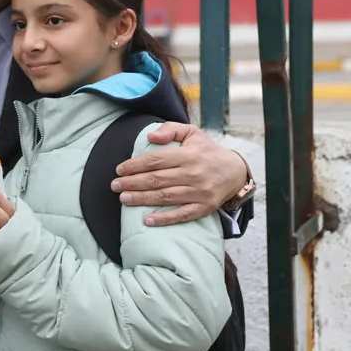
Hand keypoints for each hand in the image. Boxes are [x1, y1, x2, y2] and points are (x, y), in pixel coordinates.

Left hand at [111, 123, 249, 226]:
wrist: (235, 171)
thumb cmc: (206, 151)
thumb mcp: (192, 133)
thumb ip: (170, 130)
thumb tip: (150, 136)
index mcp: (189, 155)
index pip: (156, 160)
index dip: (135, 165)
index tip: (119, 170)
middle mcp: (194, 174)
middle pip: (157, 180)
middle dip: (132, 183)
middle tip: (114, 186)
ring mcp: (200, 192)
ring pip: (166, 197)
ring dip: (142, 199)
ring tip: (123, 199)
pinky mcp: (204, 207)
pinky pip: (182, 215)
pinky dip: (164, 219)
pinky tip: (147, 220)